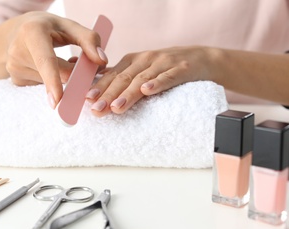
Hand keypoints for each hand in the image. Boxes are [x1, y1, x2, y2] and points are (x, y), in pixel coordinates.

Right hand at [0, 12, 107, 107]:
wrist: (17, 32)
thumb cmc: (48, 28)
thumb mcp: (68, 25)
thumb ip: (89, 40)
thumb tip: (102, 61)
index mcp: (31, 33)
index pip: (46, 61)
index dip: (53, 81)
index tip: (58, 101)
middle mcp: (18, 51)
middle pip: (57, 76)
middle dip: (75, 76)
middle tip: (79, 63)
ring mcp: (15, 69)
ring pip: (52, 84)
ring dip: (63, 77)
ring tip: (58, 59)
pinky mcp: (17, 81)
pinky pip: (44, 87)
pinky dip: (53, 82)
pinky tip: (48, 69)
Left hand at [86, 46, 214, 116]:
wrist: (203, 59)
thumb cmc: (167, 67)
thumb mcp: (143, 69)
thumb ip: (122, 77)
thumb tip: (97, 87)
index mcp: (133, 61)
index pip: (112, 74)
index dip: (99, 86)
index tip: (86, 100)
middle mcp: (145, 59)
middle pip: (124, 78)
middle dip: (108, 94)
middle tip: (97, 109)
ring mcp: (164, 63)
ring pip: (142, 79)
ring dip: (128, 93)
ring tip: (116, 107)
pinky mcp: (181, 69)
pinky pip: (168, 77)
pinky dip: (157, 83)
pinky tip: (147, 90)